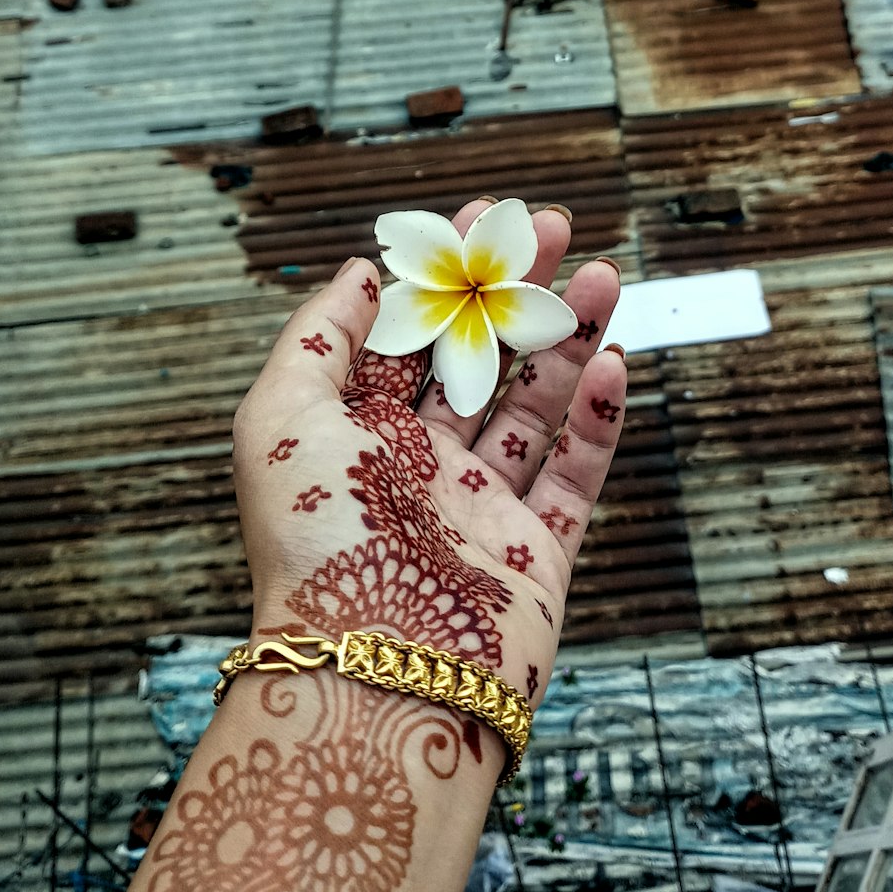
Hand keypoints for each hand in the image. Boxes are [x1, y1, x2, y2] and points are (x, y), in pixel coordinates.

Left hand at [231, 198, 626, 725]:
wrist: (374, 674)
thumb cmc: (314, 544)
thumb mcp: (279, 418)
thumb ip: (319, 337)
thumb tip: (362, 270)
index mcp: (357, 437)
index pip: (409, 338)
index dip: (445, 274)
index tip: (481, 217)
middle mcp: (419, 471)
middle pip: (479, 361)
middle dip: (514, 292)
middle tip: (552, 229)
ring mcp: (481, 512)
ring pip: (536, 407)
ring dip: (568, 338)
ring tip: (599, 274)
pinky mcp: (538, 555)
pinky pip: (577, 474)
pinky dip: (601, 419)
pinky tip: (613, 360)